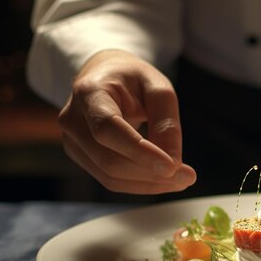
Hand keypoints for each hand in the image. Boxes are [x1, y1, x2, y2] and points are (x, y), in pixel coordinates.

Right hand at [58, 50, 195, 193]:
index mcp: (89, 92)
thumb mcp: (157, 86)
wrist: (104, 76)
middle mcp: (72, 119)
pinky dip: (140, 183)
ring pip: (110, 176)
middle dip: (151, 173)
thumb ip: (166, 122)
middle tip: (188, 177)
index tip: (172, 167)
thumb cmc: (132, 79)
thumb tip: (173, 164)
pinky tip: (164, 179)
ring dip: (149, 183)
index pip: (108, 129)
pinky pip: (111, 179)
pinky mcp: (81, 156)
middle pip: (110, 160)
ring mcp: (72, 141)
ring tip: (181, 180)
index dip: (139, 152)